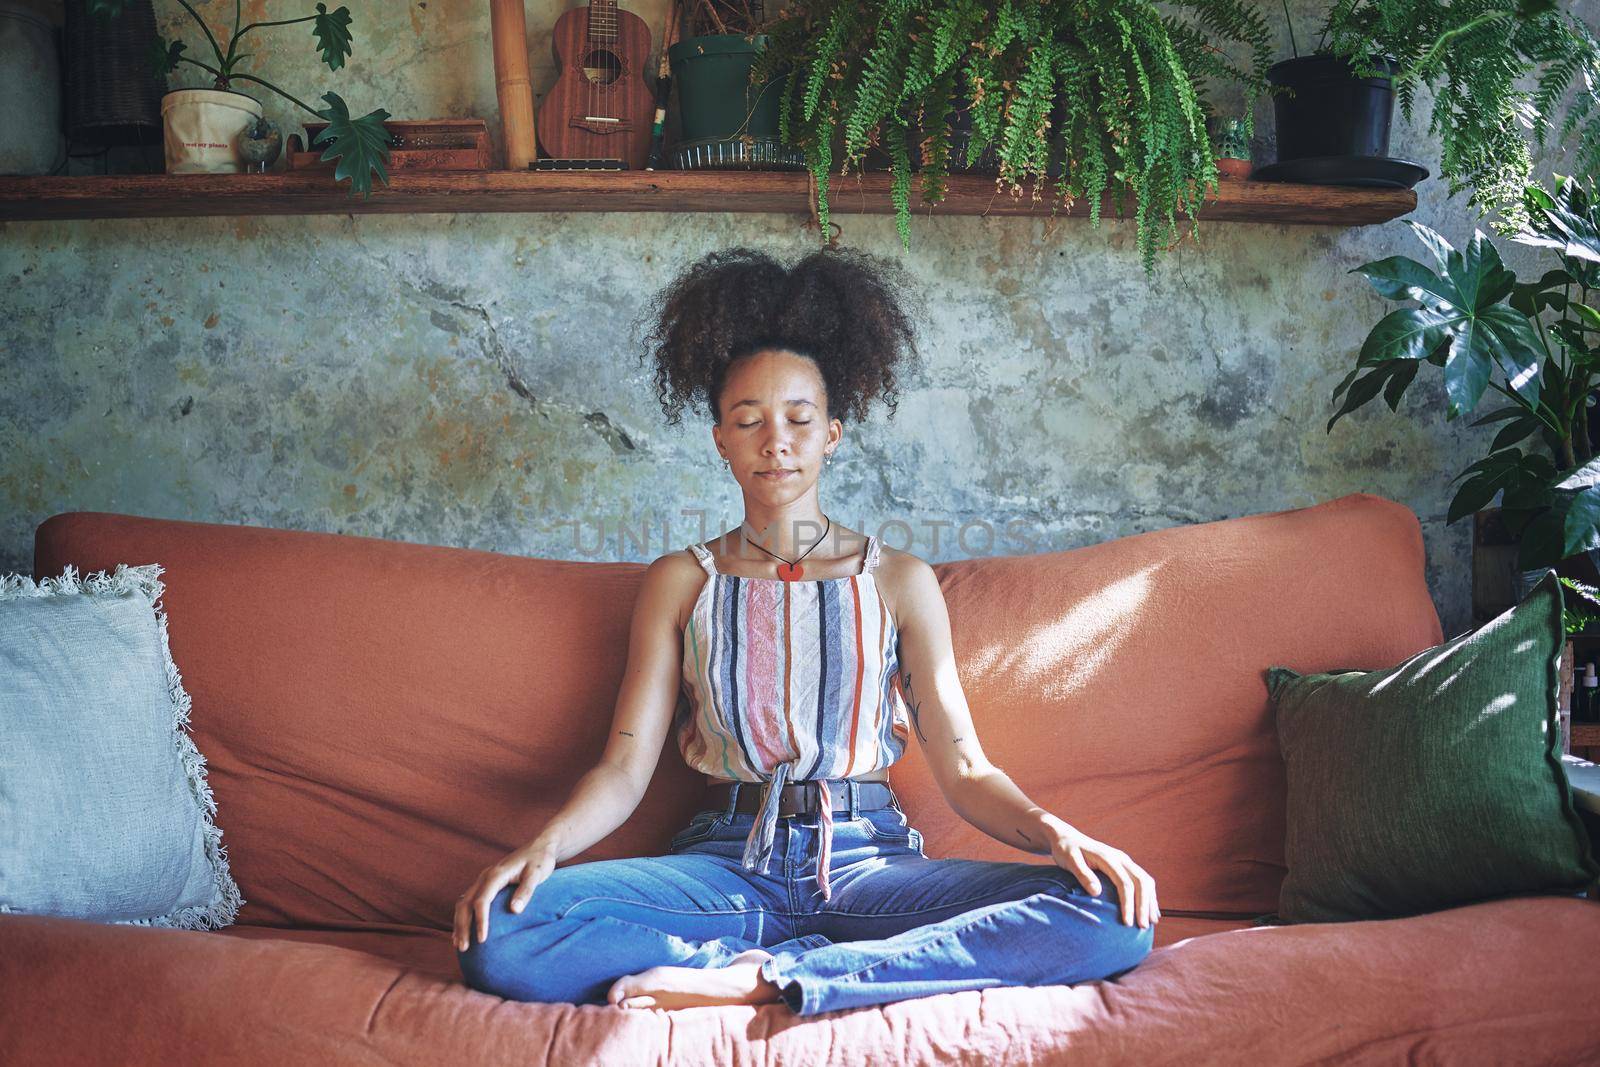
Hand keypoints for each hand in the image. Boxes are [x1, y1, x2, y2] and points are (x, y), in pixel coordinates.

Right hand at [453, 837, 560, 951]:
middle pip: (465, 903)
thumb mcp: (537, 874)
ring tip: (459, 945)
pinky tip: (462, 932)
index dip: (480, 921)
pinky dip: (462, 917)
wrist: (539, 847)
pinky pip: (467, 901)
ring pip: (463, 902)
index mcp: (496, 874)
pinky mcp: (485, 884)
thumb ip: (526, 891)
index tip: (482, 940)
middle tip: (464, 948)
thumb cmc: (540, 861)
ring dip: (459, 923)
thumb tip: (515, 910)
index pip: (482, 901)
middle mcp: (485, 876)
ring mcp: (483, 880)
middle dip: (462, 926)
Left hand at [1042, 820, 1159, 928]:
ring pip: (1145, 881)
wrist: (1067, 838)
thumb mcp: (1069, 861)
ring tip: (1151, 922)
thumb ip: (1082, 875)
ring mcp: (1124, 861)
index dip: (1128, 904)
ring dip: (1150, 901)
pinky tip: (1149, 909)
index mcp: (1108, 858)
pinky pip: (1142, 880)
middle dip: (1144, 905)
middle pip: (1141, 882)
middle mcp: (1121, 858)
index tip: (1127, 923)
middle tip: (1143, 927)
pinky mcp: (1124, 866)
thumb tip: (1096, 892)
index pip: (1125, 883)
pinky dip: (1148, 895)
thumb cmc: (1066, 851)